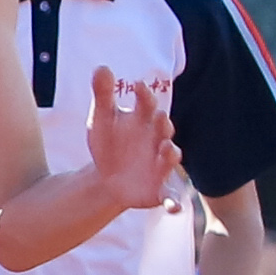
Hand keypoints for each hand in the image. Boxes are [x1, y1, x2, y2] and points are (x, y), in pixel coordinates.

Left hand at [77, 67, 177, 209]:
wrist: (108, 178)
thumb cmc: (109, 142)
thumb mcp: (101, 119)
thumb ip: (103, 94)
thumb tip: (102, 66)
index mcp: (143, 120)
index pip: (147, 104)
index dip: (145, 95)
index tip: (137, 85)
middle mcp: (157, 140)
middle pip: (164, 129)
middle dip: (163, 124)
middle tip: (159, 118)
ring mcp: (161, 165)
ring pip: (170, 157)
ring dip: (170, 154)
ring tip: (167, 150)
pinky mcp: (160, 190)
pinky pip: (171, 196)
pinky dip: (174, 201)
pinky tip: (174, 208)